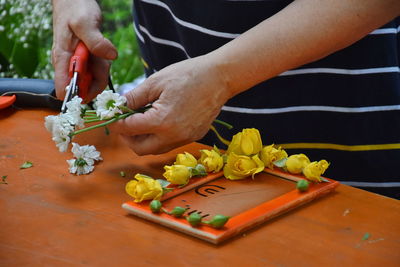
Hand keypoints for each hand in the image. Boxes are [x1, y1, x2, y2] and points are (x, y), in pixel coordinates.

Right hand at [51, 0, 117, 101]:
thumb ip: (96, 41)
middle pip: (83, 88)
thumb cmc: (75, 9)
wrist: (73, 0)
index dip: (78, 95)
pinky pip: (96, 71)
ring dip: (102, 71)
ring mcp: (77, 63)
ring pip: (92, 80)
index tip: (93, 86)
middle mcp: (68, 65)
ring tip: (102, 50)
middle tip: (101, 61)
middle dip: (97, 80)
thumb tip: (111, 56)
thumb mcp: (85, 22)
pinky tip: (103, 51)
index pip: (64, 89)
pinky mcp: (85, 61)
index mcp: (63, 59)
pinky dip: (103, 65)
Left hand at [111, 55, 231, 154]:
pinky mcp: (193, 137)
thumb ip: (133, 98)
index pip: (128, 129)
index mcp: (161, 121)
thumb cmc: (187, 75)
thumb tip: (117, 107)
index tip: (110, 116)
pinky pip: (169, 144)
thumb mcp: (155, 82)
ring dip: (143, 140)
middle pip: (140, 149)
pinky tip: (159, 122)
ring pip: (155, 150)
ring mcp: (185, 138)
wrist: (219, 77)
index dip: (115, 123)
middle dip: (127, 138)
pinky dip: (159, 137)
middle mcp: (173, 136)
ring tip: (141, 122)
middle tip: (124, 123)